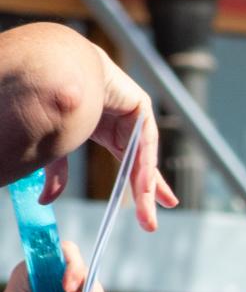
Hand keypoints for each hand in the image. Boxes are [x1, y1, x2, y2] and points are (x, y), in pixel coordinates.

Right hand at [38, 47, 176, 230]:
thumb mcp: (57, 145)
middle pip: (140, 162)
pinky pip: (146, 141)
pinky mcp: (140, 105)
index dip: (136, 185)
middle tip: (151, 221)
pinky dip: (145, 164)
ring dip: (148, 185)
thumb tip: (46, 202)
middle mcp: (121, 121)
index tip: (146, 211)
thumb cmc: (50, 103)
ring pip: (144, 156)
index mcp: (102, 126)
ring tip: (153, 209)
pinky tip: (147, 186)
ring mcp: (133, 113)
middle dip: (148, 191)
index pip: (126, 160)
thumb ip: (57, 171)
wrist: (54, 70)